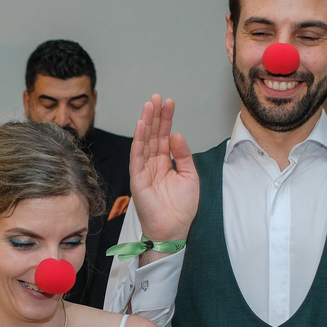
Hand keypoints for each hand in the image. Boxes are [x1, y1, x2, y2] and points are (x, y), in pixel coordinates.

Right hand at [129, 95, 198, 244]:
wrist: (175, 229)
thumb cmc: (182, 208)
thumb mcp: (190, 176)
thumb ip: (183, 155)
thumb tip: (176, 134)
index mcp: (165, 163)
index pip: (164, 136)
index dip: (166, 119)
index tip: (169, 102)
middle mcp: (153, 164)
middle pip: (153, 135)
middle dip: (155, 115)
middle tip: (157, 97)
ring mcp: (144, 170)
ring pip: (144, 141)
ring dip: (146, 122)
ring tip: (150, 105)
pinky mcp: (137, 179)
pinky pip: (137, 156)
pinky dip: (139, 140)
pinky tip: (142, 125)